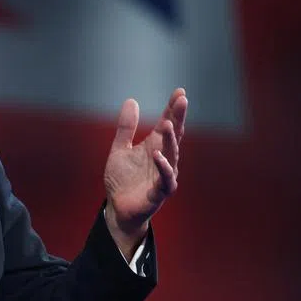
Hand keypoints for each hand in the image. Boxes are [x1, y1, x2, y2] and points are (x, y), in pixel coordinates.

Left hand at [103, 88, 186, 254]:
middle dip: (178, 118)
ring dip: (171, 139)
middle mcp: (163, 158)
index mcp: (155, 146)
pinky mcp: (160, 192)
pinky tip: (158, 155)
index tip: (180, 92)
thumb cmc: (122, 180)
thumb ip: (125, 128)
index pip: (167, 124)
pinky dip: (163, 166)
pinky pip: (165, 178)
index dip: (173, 109)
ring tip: (168, 124)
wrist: (117, 208)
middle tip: (182, 101)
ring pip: (172, 154)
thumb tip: (131, 101)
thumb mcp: (119, 149)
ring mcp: (164, 175)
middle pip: (174, 135)